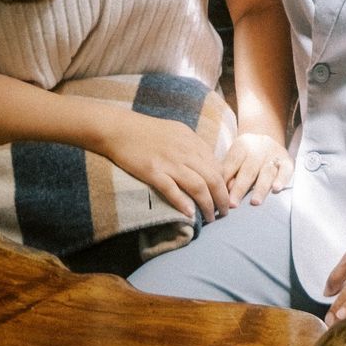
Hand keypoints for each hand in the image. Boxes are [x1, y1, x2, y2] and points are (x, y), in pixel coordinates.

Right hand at [95, 114, 230, 223]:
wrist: (120, 128)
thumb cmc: (147, 130)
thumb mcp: (177, 131)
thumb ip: (192, 146)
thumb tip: (207, 163)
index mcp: (192, 141)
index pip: (216, 165)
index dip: (224, 183)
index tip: (225, 196)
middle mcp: (185, 151)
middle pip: (212, 178)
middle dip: (222, 198)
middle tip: (224, 212)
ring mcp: (169, 162)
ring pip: (198, 186)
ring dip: (208, 204)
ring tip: (210, 217)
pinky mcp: (152, 171)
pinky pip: (172, 190)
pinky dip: (183, 203)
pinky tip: (190, 214)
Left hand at [223, 130, 293, 205]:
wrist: (266, 143)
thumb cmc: (246, 157)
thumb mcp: (236, 159)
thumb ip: (230, 173)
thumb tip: (227, 190)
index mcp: (242, 144)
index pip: (233, 162)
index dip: (226, 179)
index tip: (221, 196)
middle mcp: (259, 147)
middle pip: (249, 169)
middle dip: (240, 189)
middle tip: (233, 204)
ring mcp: (274, 153)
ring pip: (267, 172)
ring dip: (260, 188)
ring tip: (254, 202)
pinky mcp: (287, 160)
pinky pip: (286, 170)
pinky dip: (281, 179)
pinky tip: (276, 189)